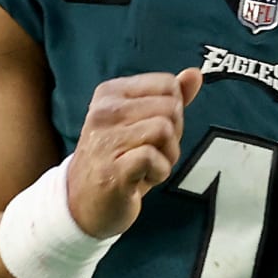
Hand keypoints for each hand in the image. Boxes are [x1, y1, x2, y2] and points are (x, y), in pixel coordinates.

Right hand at [66, 69, 202, 236]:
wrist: (82, 204)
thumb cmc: (120, 160)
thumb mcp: (143, 123)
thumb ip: (171, 97)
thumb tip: (195, 73)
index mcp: (110, 93)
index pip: (168, 85)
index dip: (173, 112)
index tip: (152, 132)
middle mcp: (104, 111)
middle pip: (171, 108)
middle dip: (173, 135)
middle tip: (150, 153)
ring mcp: (105, 140)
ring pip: (165, 130)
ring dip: (167, 156)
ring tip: (146, 166)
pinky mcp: (112, 169)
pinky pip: (155, 157)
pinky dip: (159, 172)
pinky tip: (142, 180)